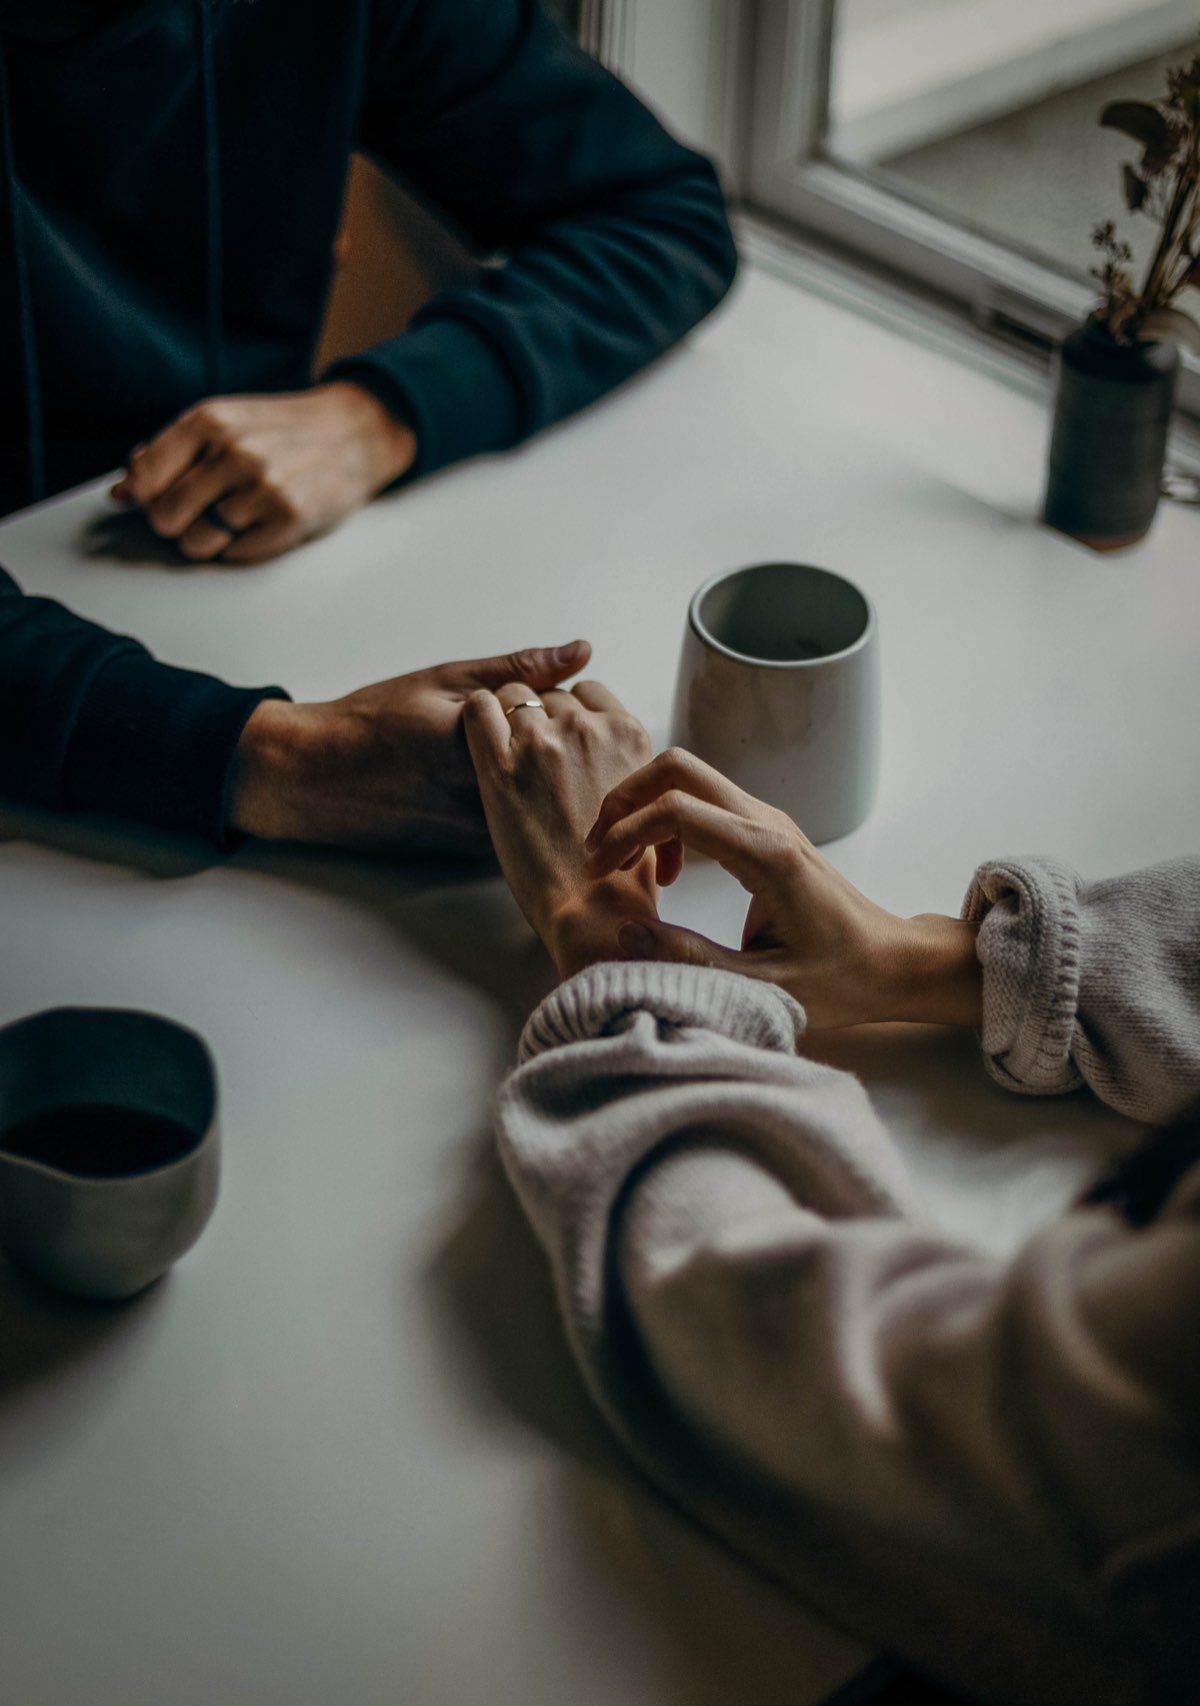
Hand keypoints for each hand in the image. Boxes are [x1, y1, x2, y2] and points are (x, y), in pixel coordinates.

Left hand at [112, 382, 415, 563]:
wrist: (353, 433)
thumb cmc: (282, 431)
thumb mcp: (224, 421)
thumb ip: (169, 453)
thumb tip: (119, 493)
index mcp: (209, 421)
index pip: (143, 479)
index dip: (146, 497)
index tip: (162, 497)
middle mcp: (233, 452)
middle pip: (165, 518)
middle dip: (178, 522)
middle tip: (203, 510)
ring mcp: (262, 488)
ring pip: (197, 543)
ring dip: (210, 539)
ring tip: (236, 517)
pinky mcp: (289, 520)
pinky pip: (235, 555)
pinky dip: (242, 546)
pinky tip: (261, 523)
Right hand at [228, 641, 591, 854]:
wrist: (317, 779)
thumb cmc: (374, 723)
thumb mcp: (446, 680)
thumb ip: (519, 669)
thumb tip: (581, 651)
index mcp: (486, 745)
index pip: (561, 722)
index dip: (551, 705)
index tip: (523, 698)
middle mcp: (489, 796)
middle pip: (558, 766)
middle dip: (550, 743)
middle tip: (504, 727)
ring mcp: (484, 830)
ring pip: (541, 798)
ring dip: (536, 776)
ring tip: (475, 757)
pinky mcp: (475, 851)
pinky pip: (519, 821)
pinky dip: (516, 802)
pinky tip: (471, 783)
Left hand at [463, 679, 657, 978]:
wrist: (592, 908)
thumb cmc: (621, 871)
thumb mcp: (645, 801)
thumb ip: (626, 765)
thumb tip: (609, 757)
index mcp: (627, 734)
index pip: (589, 692)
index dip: (570, 712)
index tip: (560, 737)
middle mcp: (587, 728)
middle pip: (551, 694)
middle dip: (539, 718)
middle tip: (531, 757)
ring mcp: (542, 742)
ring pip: (514, 694)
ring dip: (507, 717)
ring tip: (505, 755)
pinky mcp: (500, 765)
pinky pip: (478, 707)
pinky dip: (477, 715)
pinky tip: (479, 740)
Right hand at [584, 749, 981, 1028]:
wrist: (892, 963)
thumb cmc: (840, 979)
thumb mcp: (761, 986)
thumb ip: (690, 960)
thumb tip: (626, 934)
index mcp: (766, 855)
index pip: (676, 810)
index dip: (624, 833)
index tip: (600, 872)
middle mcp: (767, 823)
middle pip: (678, 767)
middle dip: (625, 799)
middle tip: (601, 853)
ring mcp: (768, 820)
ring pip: (689, 777)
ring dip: (645, 808)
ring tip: (626, 865)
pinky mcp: (766, 830)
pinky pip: (704, 801)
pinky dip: (669, 821)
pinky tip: (667, 872)